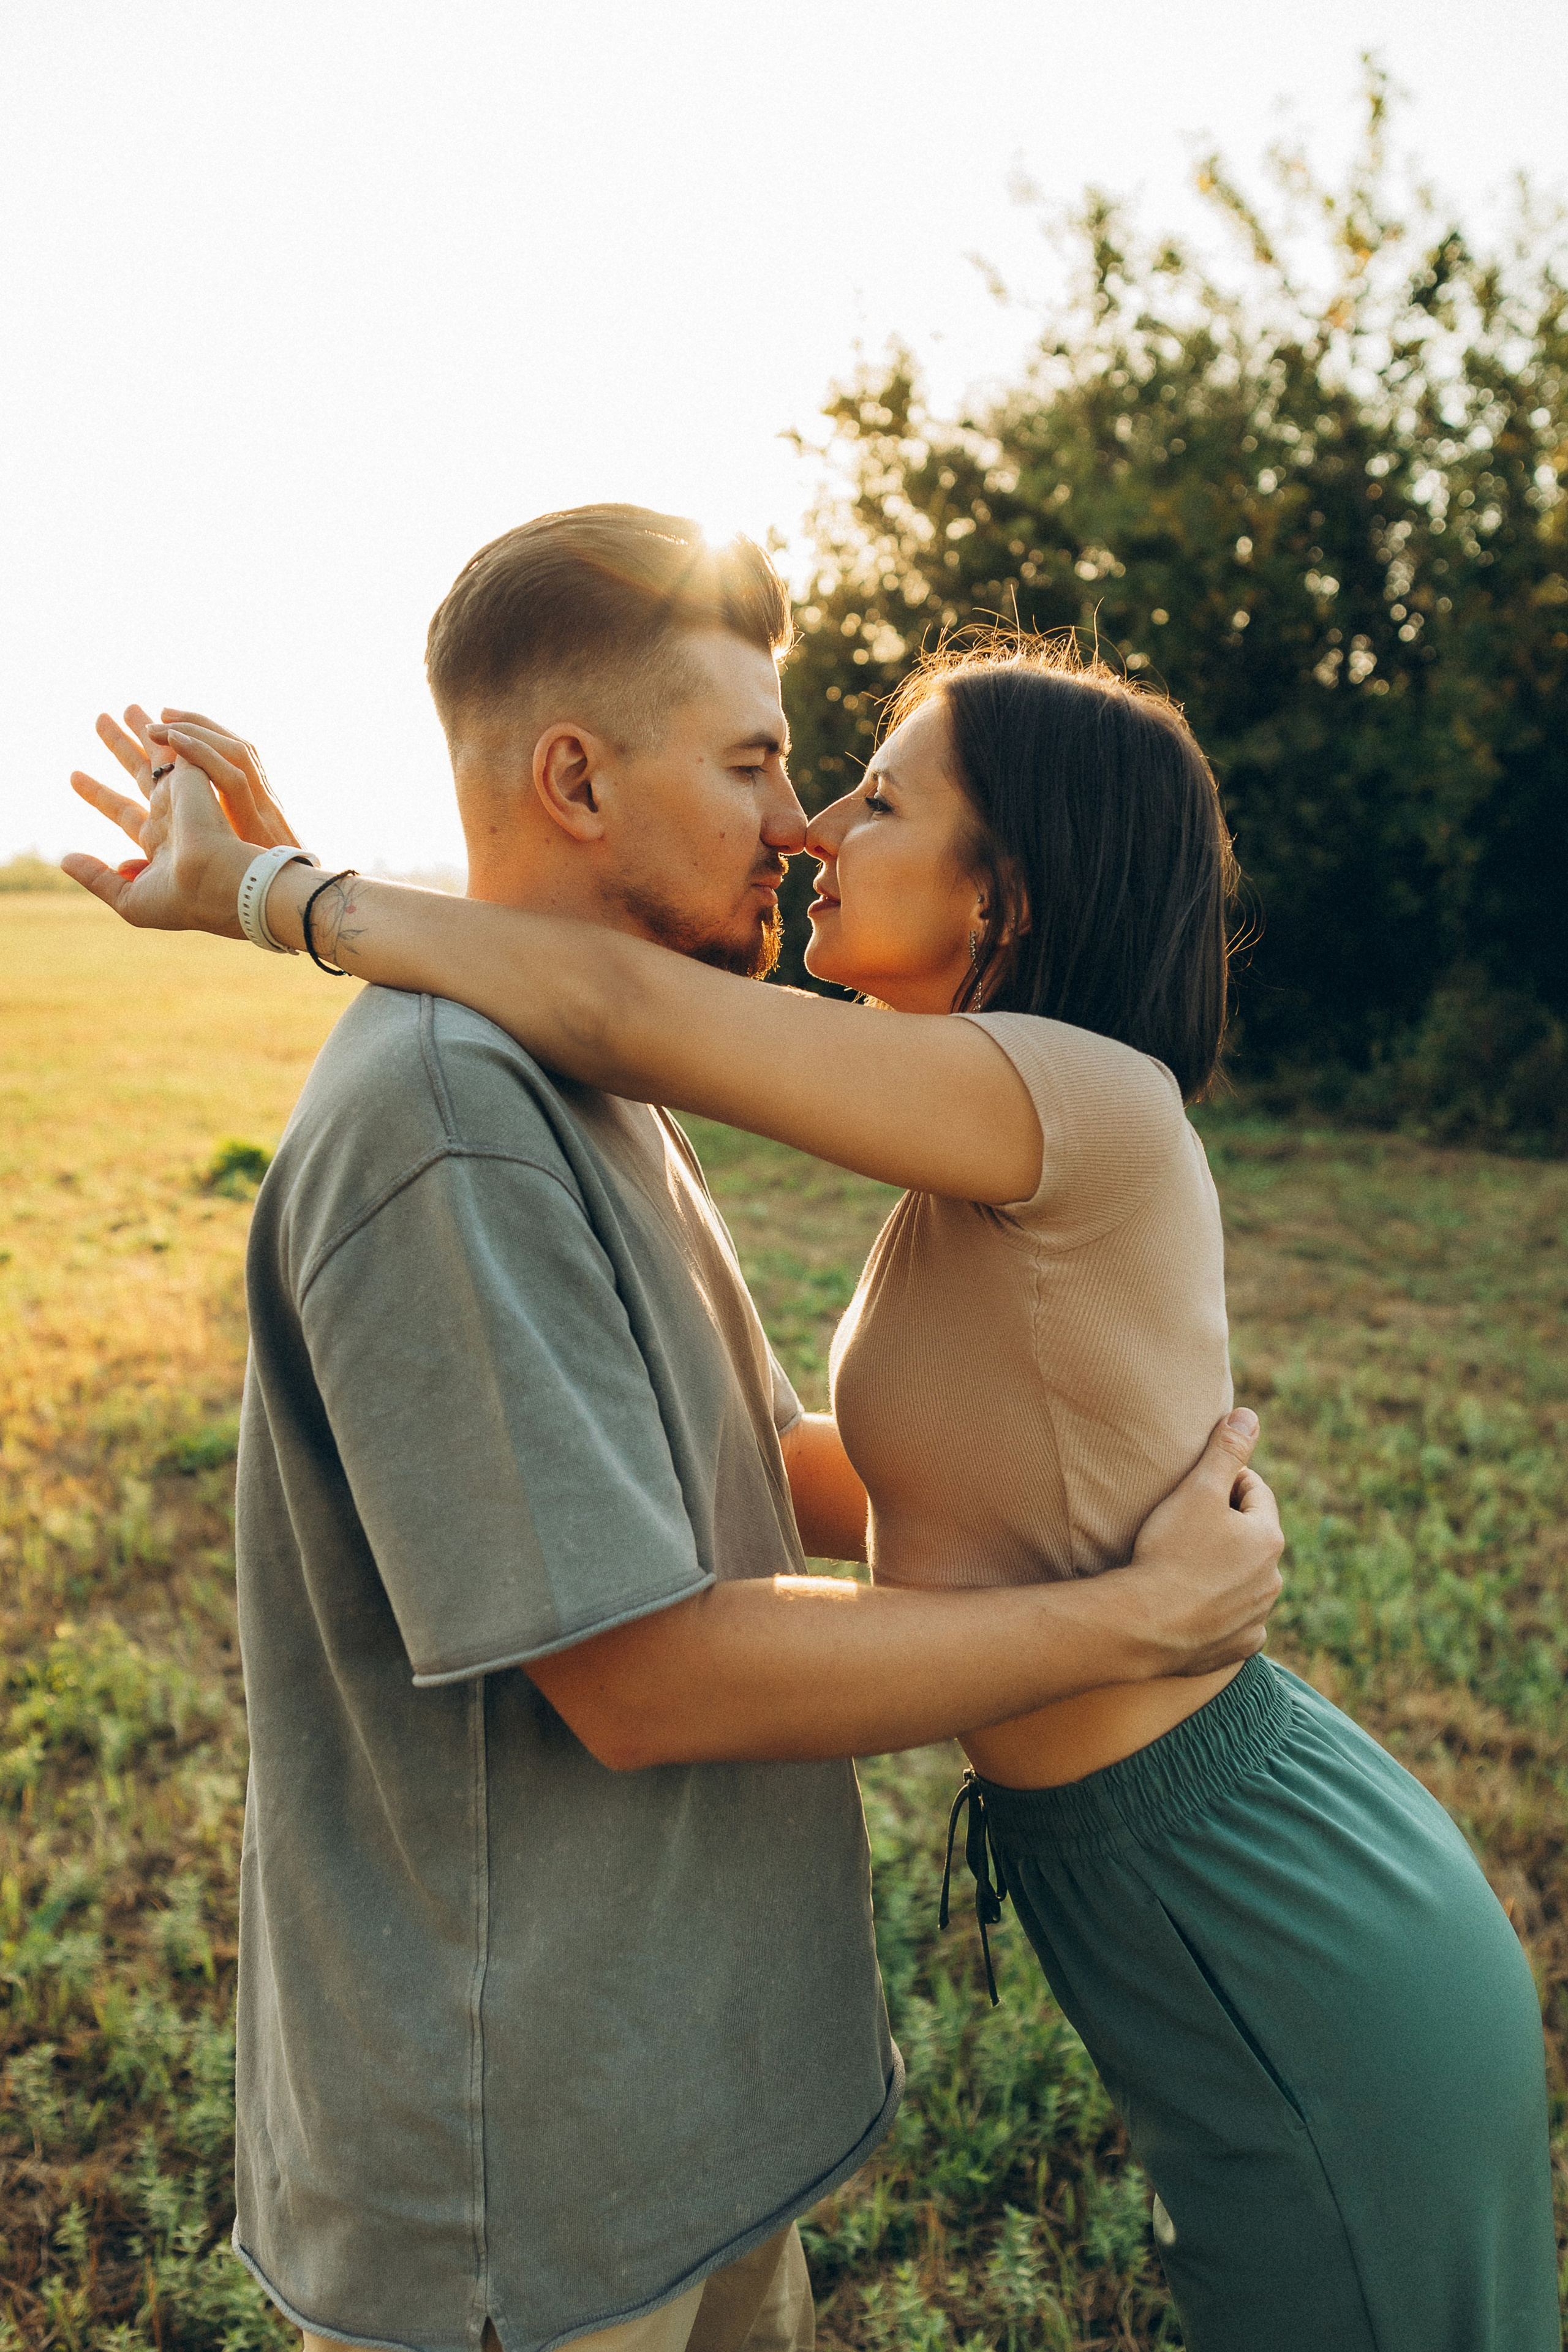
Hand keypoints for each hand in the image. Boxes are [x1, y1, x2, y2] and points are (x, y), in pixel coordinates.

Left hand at [64, 706, 297, 934]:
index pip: (124, 811)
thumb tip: (65, 861)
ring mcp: (187, 795)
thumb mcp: (131, 899)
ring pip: (162, 752)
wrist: (219, 886)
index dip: (99, 794)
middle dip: (121, 746)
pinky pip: (187, 748)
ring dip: (144, 729)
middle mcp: (173, 814)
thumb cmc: (181, 902)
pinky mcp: (200, 778)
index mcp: (160, 842)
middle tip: (102, 718)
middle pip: (141, 772)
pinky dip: (175, 733)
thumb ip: (97, 878)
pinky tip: (156, 719)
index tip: (74, 777)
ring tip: (127, 707)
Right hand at [1120, 1409, 1284, 1676]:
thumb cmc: (1169, 1551)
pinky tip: (1193, 1606)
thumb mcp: (1197, 1490)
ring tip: (1185, 1565)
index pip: (1255, 1493)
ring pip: (1246, 1581)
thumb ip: (1225, 1451)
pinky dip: (1220, 1611)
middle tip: (1184, 1524)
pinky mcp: (1238, 1647)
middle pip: (1252, 1538)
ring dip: (1225, 1570)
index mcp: (1267, 1538)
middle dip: (1227, 1527)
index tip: (1196, 1486)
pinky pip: (1235, 1622)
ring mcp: (1257, 1617)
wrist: (1144, 1624)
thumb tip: (1249, 1415)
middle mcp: (1272, 1580)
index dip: (1226, 1481)